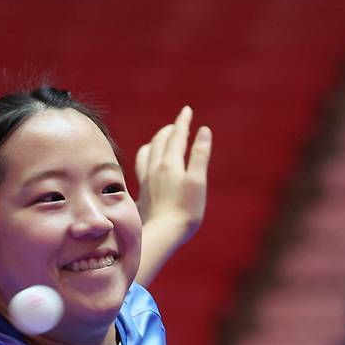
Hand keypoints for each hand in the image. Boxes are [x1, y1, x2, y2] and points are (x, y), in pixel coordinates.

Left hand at [135, 105, 211, 244]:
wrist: (162, 235)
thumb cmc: (185, 211)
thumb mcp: (198, 182)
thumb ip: (200, 155)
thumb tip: (204, 130)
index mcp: (170, 164)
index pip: (177, 136)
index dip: (183, 122)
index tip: (186, 110)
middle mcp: (154, 169)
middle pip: (159, 142)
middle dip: (169, 130)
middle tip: (177, 124)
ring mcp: (146, 182)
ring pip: (146, 154)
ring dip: (154, 143)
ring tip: (158, 141)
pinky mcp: (142, 194)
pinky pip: (140, 169)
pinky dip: (145, 160)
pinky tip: (146, 168)